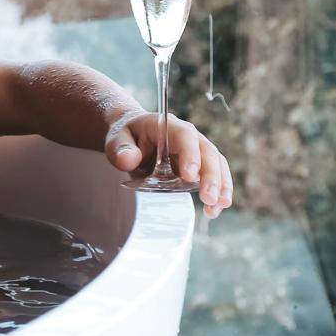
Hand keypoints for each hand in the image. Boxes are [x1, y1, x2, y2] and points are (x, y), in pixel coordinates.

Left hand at [104, 110, 233, 217]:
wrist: (131, 136)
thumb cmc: (125, 136)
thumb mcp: (115, 139)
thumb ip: (120, 148)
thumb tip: (128, 160)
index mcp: (168, 126)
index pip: (185, 136)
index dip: (190, 154)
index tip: (190, 176)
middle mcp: (188, 136)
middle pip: (207, 152)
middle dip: (211, 176)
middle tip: (209, 198)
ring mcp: (197, 151)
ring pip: (216, 164)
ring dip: (220, 186)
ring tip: (217, 206)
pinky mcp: (199, 166)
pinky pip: (214, 176)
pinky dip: (217, 192)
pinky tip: (214, 209)